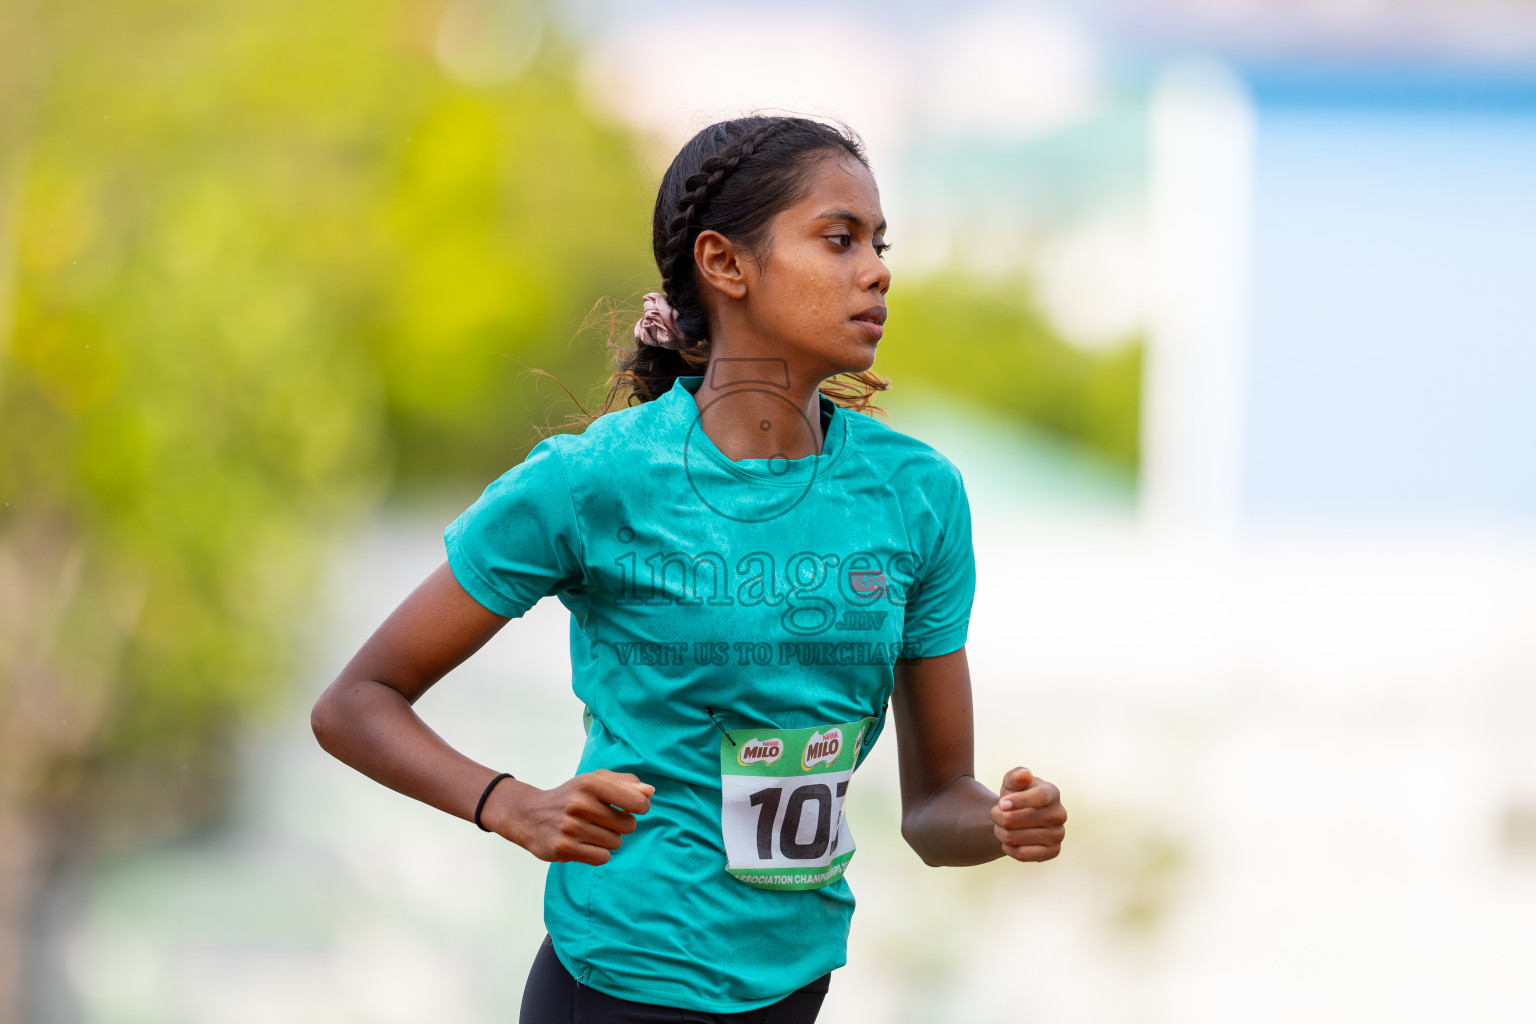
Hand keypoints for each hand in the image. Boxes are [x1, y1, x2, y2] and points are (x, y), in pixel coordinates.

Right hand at [485, 768, 653, 865]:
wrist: (529, 815)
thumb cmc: (570, 796)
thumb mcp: (594, 781)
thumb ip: (625, 783)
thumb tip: (649, 792)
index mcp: (590, 783)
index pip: (635, 801)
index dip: (641, 807)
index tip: (633, 808)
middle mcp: (580, 804)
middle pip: (628, 825)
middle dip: (621, 825)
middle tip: (603, 820)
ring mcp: (570, 827)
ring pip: (615, 843)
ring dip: (608, 840)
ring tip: (590, 831)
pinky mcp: (564, 848)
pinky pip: (602, 857)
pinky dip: (597, 853)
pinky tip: (584, 844)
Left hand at [989, 767, 1065, 861]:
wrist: (1019, 819)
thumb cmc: (1015, 796)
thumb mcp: (1012, 783)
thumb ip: (1015, 776)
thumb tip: (1024, 775)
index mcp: (1052, 792)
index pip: (1039, 797)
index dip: (1018, 801)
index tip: (1001, 804)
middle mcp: (1059, 814)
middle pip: (1020, 819)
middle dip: (999, 817)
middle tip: (995, 814)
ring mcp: (1058, 834)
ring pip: (1016, 837)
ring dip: (1001, 832)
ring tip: (1000, 827)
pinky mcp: (1054, 852)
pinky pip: (1023, 854)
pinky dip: (1008, 848)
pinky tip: (1007, 842)